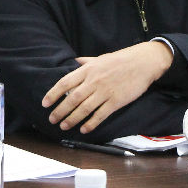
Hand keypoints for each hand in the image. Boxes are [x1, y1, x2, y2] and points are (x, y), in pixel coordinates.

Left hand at [42, 42, 172, 133]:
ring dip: (72, 119)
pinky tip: (84, 129)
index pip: (65, 83)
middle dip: (60, 111)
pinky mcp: (116, 101)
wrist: (143, 62)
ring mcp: (105, 91)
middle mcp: (94, 81)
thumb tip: (74, 62)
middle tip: (52, 120)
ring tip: (64, 126)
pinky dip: (91, 123)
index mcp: (88, 70)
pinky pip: (100, 115)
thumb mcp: (101, 58)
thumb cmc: (121, 59)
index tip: (45, 103)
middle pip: (72, 99)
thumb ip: (86, 62)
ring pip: (84, 109)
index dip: (53, 94)